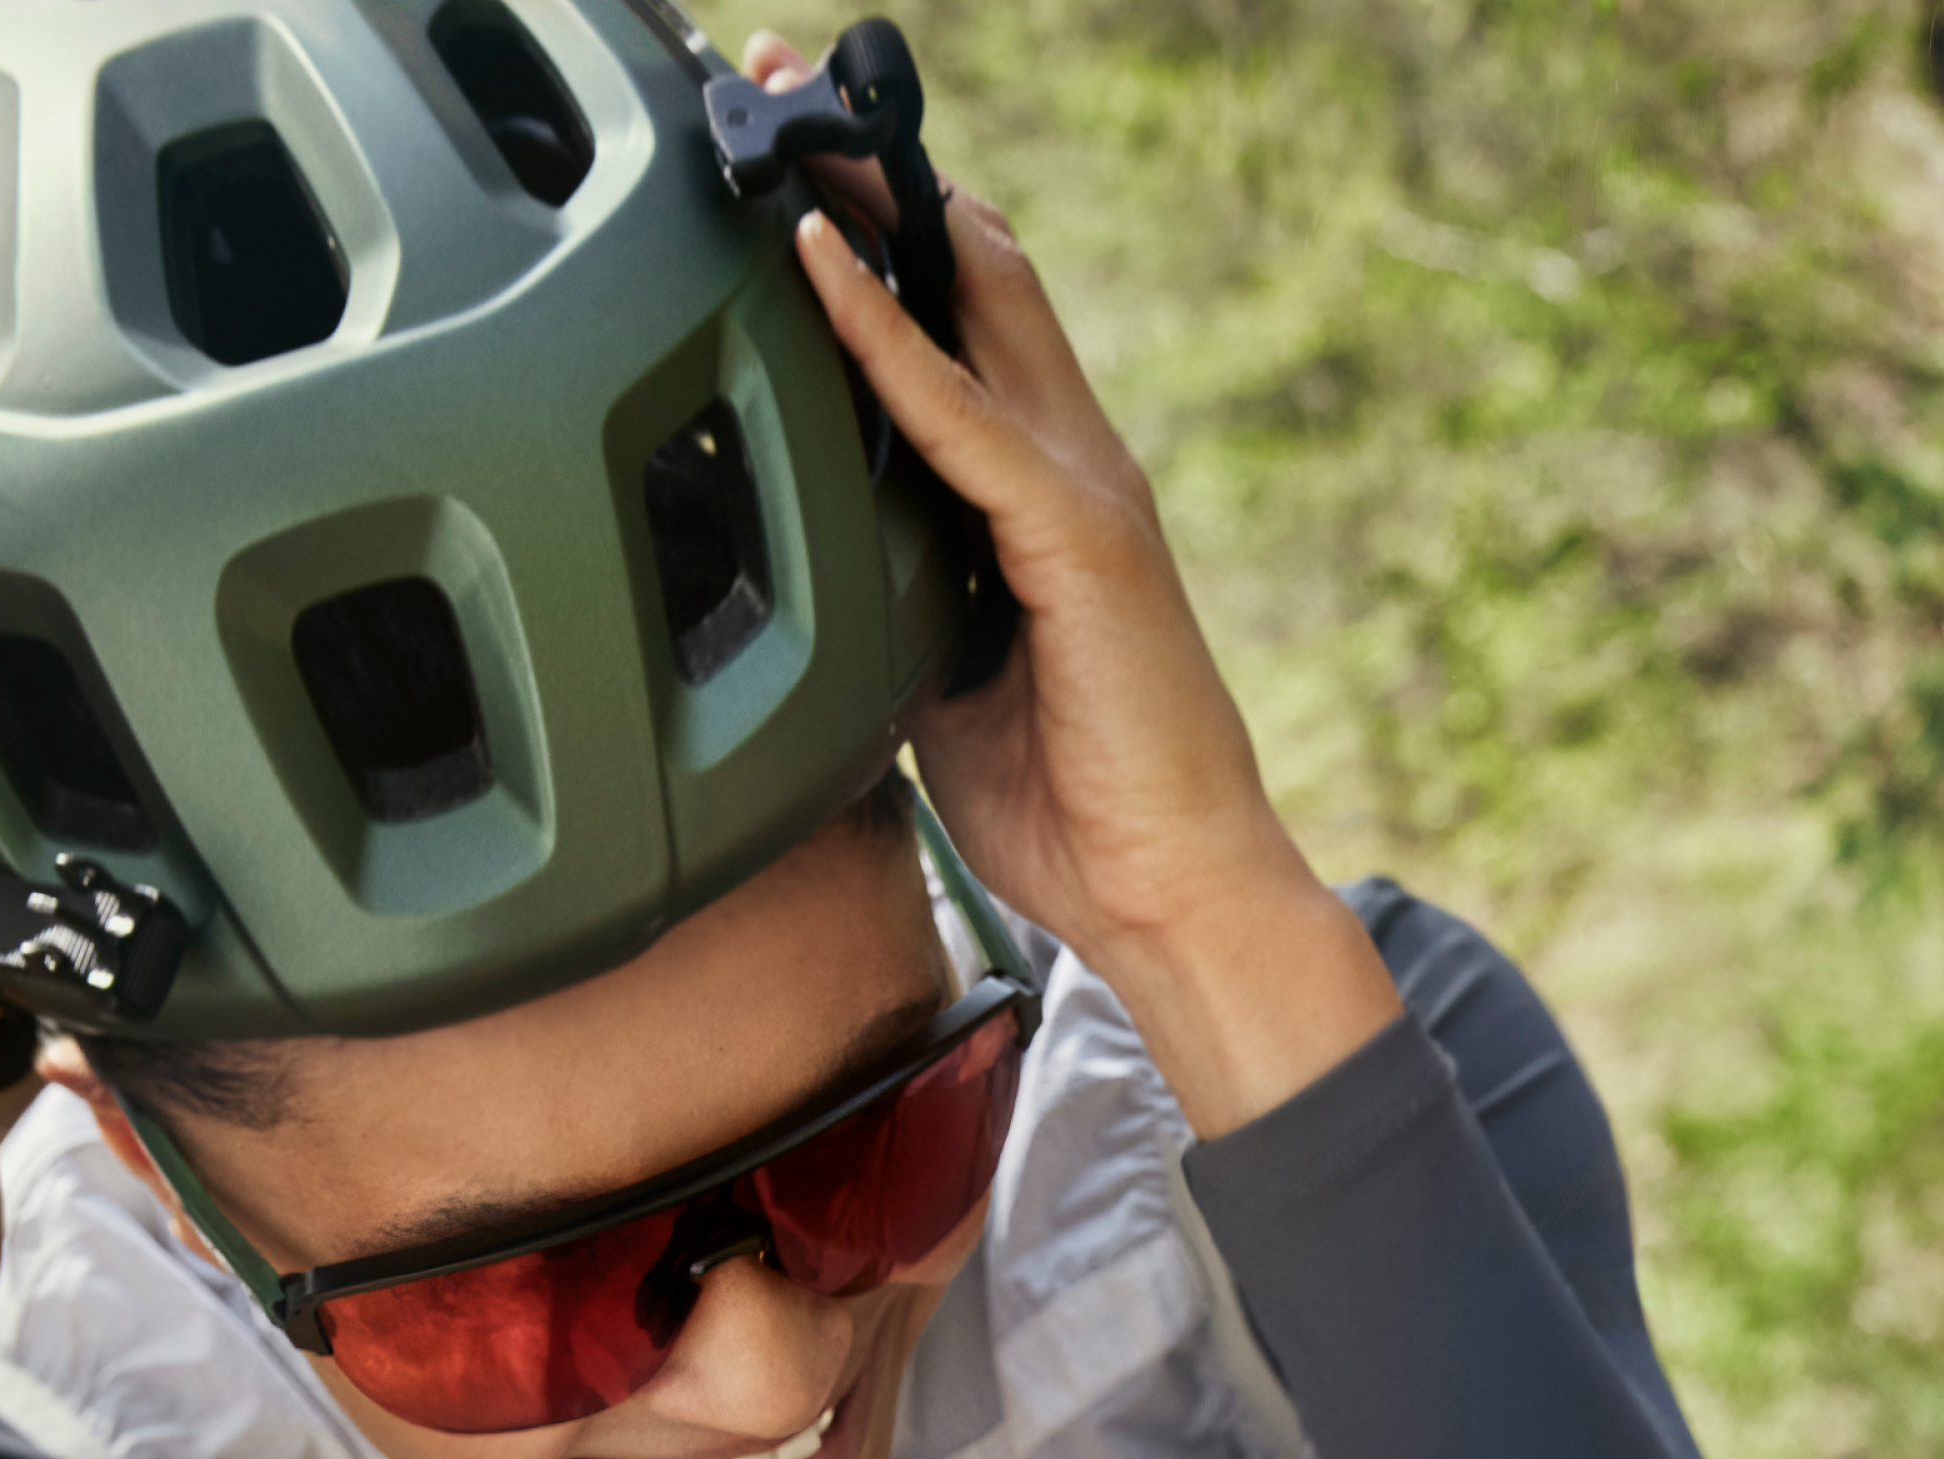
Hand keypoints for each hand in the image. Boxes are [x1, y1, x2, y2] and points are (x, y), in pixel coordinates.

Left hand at [755, 35, 1391, 1133]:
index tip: (789, 164)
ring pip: (968, 306)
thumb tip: (793, 577)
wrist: (1172, 891)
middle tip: (771, 82)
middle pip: (966, 273)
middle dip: (871, 176)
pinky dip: (879, 335)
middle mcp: (1068, 462)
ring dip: (866, 213)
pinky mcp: (1074, 536)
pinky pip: (956, 411)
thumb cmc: (1070, 803)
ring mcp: (1079, 488)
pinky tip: (813, 265)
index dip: (878, 234)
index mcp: (1038, 492)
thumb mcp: (937, 677)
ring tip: (780, 126)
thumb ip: (884, 598)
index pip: (959, 322)